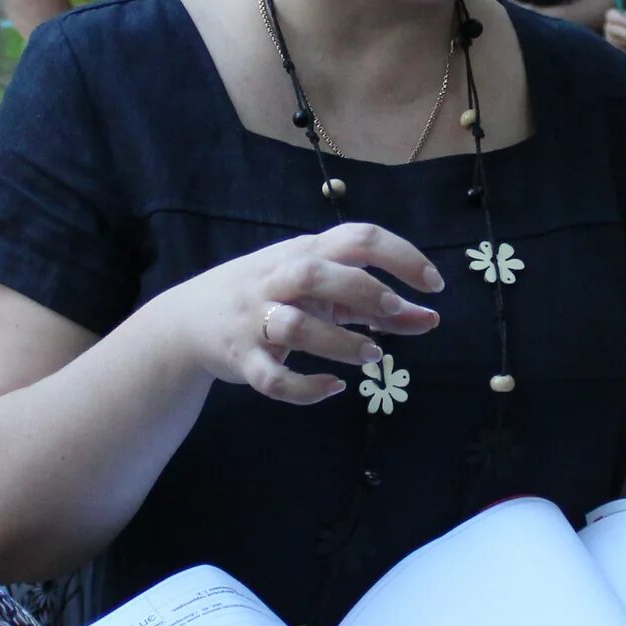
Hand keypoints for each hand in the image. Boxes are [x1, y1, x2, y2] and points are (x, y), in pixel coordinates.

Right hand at [163, 224, 443, 404]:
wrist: (190, 320)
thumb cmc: (274, 297)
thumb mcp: (323, 294)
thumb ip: (376, 308)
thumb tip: (431, 319)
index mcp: (305, 253)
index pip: (356, 237)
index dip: (401, 256)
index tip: (434, 284)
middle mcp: (278, 279)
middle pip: (318, 273)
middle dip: (364, 291)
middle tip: (398, 313)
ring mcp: (256, 318)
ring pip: (295, 327)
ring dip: (339, 343)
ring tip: (373, 357)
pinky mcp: (242, 358)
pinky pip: (271, 378)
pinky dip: (305, 388)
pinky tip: (332, 388)